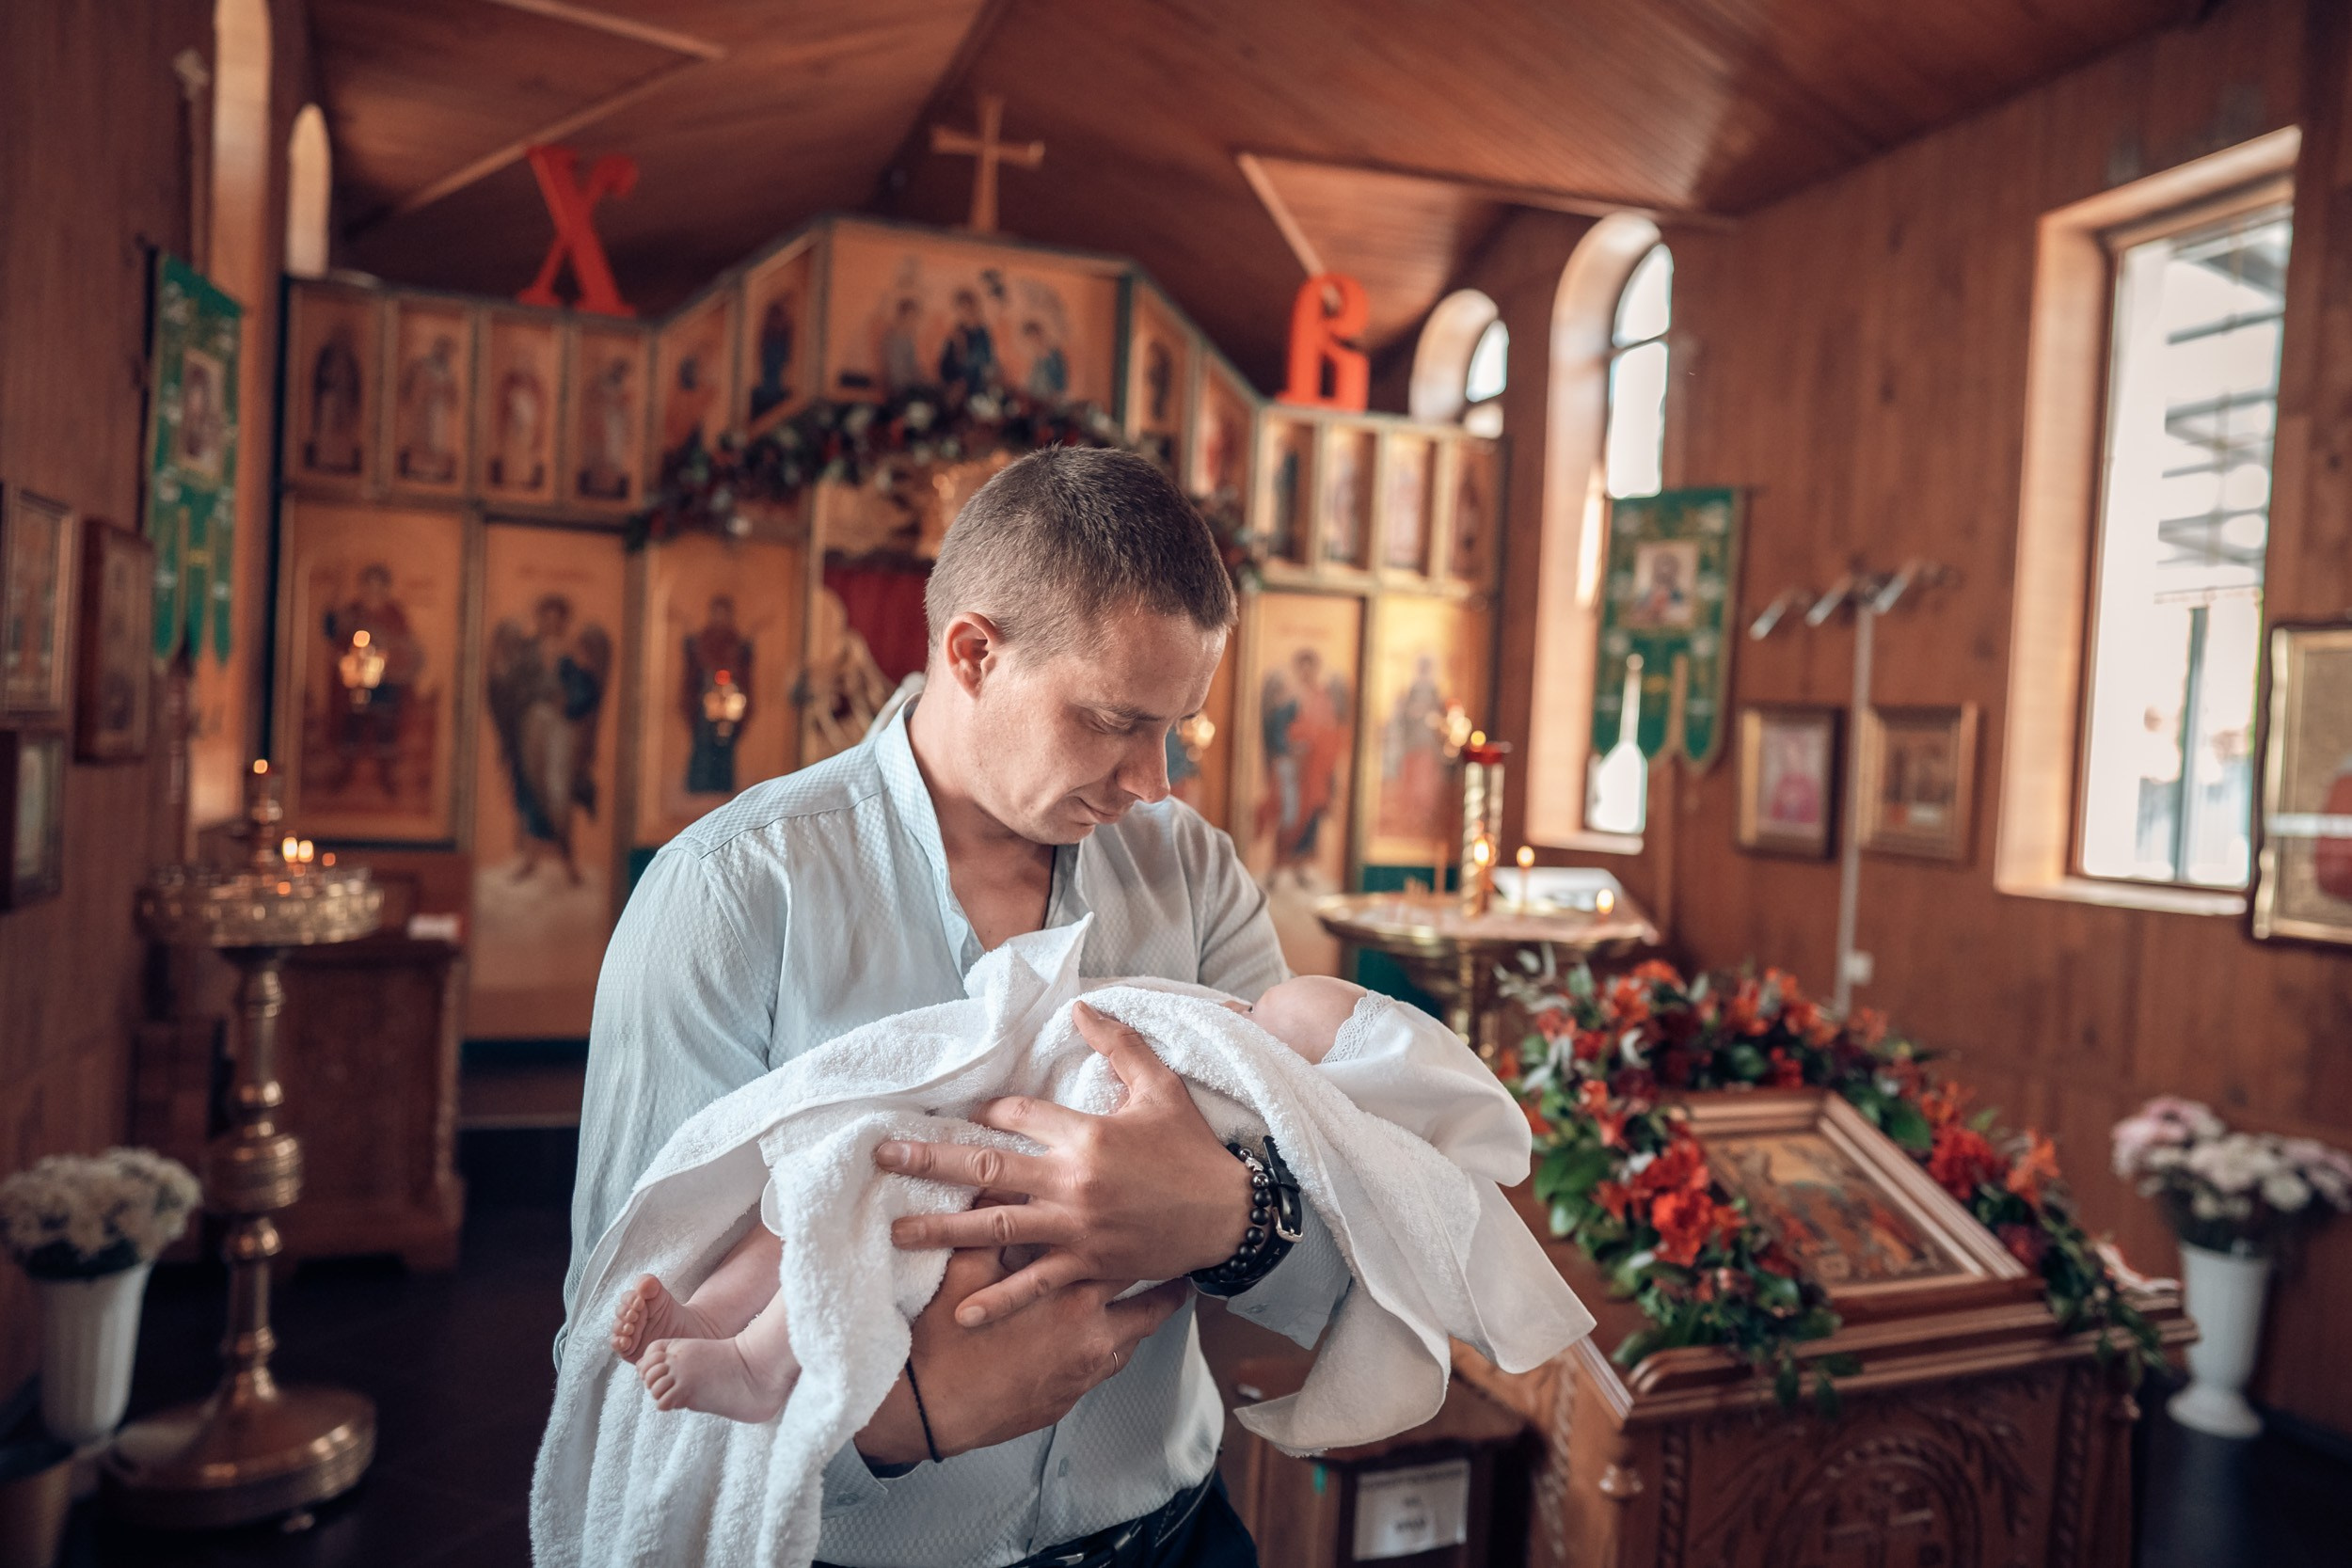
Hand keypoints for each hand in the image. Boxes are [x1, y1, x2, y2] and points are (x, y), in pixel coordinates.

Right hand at [854, 1244, 1187, 1462]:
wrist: (934, 1408)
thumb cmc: (948, 1336)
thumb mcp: (967, 1267)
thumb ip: (993, 1220)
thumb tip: (1008, 1180)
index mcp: (1067, 1287)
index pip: (1124, 1251)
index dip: (1143, 1232)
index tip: (1160, 1216)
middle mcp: (1089, 1327)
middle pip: (1148, 1293)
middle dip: (1163, 1271)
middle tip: (1181, 1252)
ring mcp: (1087, 1366)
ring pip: (1139, 1331)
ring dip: (1153, 1310)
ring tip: (1172, 1291)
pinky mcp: (1075, 1394)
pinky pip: (1115, 1363)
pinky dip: (1123, 1343)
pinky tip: (1122, 1331)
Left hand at [877, 1001, 1252, 1325]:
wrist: (1228, 1215)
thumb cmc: (1193, 1149)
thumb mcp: (1161, 1086)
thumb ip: (1119, 1044)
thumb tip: (1081, 1005)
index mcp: (1086, 1135)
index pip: (1017, 1116)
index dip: (988, 1112)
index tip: (970, 1114)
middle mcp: (1072, 1182)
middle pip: (987, 1169)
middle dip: (929, 1162)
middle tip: (883, 1158)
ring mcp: (1075, 1228)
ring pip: (996, 1228)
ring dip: (942, 1231)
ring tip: (897, 1233)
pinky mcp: (1086, 1265)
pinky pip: (1034, 1285)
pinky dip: (999, 1300)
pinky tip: (963, 1313)